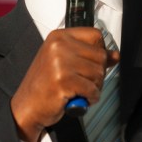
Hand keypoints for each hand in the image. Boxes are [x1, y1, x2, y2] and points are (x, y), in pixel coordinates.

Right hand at [11, 27, 119, 141]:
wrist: (27, 106)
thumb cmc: (45, 85)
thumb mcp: (65, 63)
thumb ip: (90, 56)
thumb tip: (115, 55)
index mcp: (59, 37)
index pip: (95, 35)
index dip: (100, 51)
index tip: (92, 63)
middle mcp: (59, 46)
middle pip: (100, 55)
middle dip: (98, 73)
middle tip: (84, 82)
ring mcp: (60, 63)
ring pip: (99, 73)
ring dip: (94, 87)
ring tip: (79, 90)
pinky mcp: (63, 81)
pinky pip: (92, 89)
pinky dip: (91, 98)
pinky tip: (79, 98)